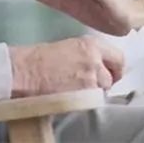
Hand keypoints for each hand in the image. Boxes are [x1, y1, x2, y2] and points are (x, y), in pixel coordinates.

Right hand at [8, 37, 124, 97]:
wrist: (25, 70)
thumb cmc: (40, 58)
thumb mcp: (70, 47)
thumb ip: (88, 55)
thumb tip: (99, 67)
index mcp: (91, 44)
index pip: (118, 58)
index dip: (115, 69)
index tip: (111, 74)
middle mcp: (95, 59)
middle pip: (112, 77)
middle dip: (106, 83)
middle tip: (94, 86)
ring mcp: (90, 78)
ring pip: (103, 90)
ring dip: (94, 92)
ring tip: (77, 90)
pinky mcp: (83, 93)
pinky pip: (92, 100)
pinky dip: (85, 100)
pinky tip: (72, 96)